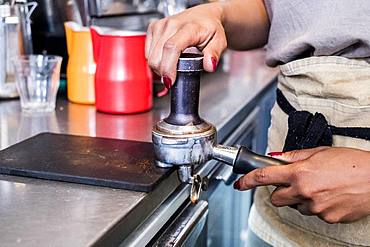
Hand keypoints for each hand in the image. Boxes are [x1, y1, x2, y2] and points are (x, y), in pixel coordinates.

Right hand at [145, 3, 226, 86]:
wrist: (204, 16)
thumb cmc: (210, 28)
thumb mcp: (219, 41)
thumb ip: (214, 54)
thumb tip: (209, 65)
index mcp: (188, 28)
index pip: (171, 48)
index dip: (168, 68)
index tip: (170, 81)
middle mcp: (172, 25)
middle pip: (157, 56)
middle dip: (163, 72)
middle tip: (174, 77)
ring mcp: (161, 25)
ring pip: (150, 56)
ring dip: (159, 67)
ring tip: (172, 67)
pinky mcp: (154, 28)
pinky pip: (148, 52)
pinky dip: (155, 60)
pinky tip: (166, 59)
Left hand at [234, 147, 369, 223]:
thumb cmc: (352, 163)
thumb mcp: (320, 152)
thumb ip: (294, 157)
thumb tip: (276, 158)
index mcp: (299, 173)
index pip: (264, 177)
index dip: (248, 181)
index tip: (240, 184)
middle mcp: (304, 192)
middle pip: (276, 198)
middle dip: (280, 192)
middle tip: (293, 183)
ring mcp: (315, 207)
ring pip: (295, 206)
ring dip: (300, 198)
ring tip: (320, 187)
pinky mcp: (327, 218)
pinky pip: (314, 214)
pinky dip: (317, 206)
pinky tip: (329, 196)